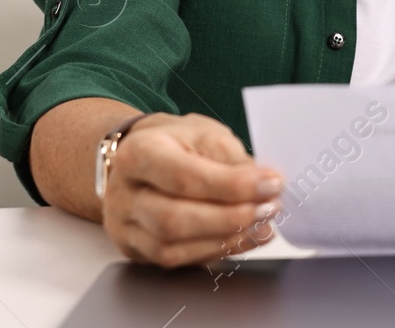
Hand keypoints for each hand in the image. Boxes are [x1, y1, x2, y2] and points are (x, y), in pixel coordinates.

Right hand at [100, 113, 282, 266]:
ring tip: (263, 223)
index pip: (184, 177)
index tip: (271, 183)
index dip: (232, 186)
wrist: (145, 156)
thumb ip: (231, 158)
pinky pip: (178, 261)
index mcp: (138, 154)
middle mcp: (123, 194)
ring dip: (226, 239)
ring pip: (172, 248)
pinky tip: (246, 237)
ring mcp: (125, 227)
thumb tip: (263, 186)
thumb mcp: (205, 133)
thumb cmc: (177, 142)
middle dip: (230, 218)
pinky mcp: (137, 250)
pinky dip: (218, 251)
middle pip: (173, 220)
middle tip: (270, 207)